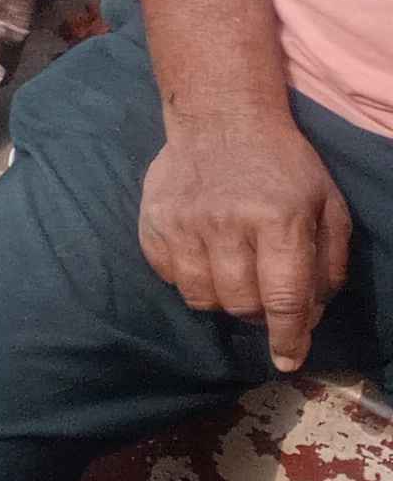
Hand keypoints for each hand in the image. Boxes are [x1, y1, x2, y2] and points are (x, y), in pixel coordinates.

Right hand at [141, 106, 355, 372]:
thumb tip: (311, 313)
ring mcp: (184, 225)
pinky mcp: (153, 224)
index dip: (288, 336)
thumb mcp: (327, 204)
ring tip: (234, 277)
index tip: (288, 361)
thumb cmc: (283, 165)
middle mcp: (227, 225)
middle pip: (241, 304)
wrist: (221, 119)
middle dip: (259, 313)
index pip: (283, 297)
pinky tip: (204, 257)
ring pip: (202, 298)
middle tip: (265, 297)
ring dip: (223, 300)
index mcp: (278, 220)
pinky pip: (170, 278)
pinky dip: (191, 279)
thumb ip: (327, 261)